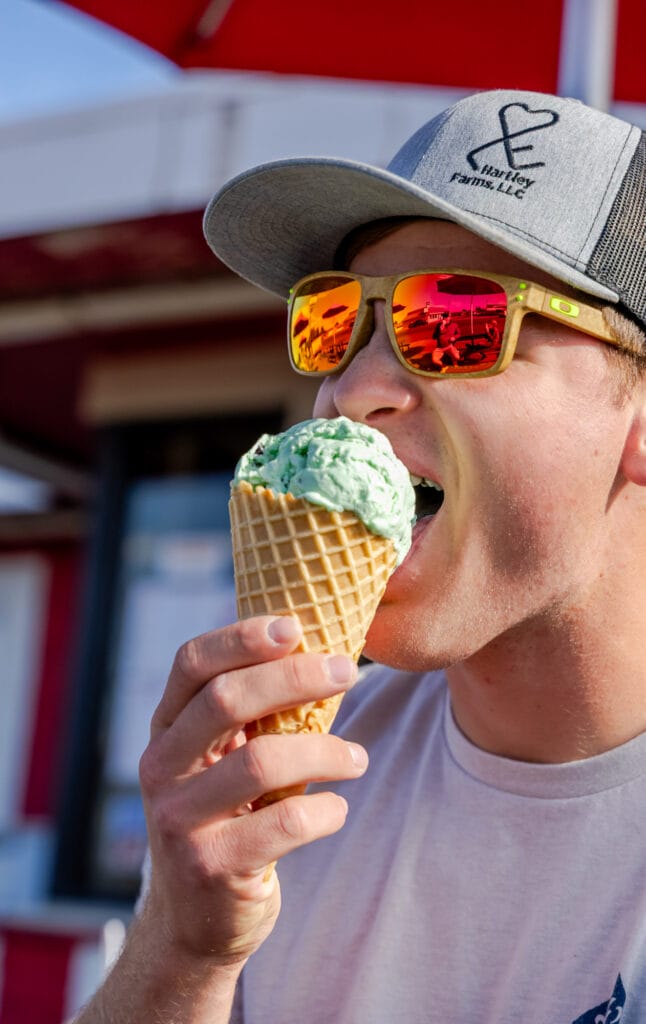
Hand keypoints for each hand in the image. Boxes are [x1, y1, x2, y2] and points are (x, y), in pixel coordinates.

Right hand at [137, 615, 366, 967]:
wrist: (197, 919)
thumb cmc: (227, 816)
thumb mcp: (220, 759)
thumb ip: (248, 713)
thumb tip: (319, 646)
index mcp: (166, 728)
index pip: (191, 663)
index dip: (241, 637)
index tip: (296, 625)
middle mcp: (161, 767)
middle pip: (225, 700)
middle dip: (296, 677)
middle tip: (349, 673)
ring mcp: (179, 819)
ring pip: (260, 761)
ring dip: (324, 750)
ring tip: (358, 757)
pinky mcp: (210, 866)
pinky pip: (283, 825)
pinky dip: (324, 811)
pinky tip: (337, 808)